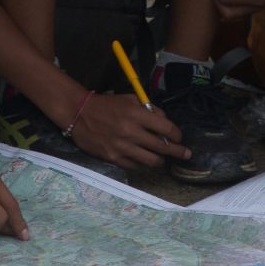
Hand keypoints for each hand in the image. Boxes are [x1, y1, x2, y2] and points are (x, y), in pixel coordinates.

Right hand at [69, 94, 187, 169]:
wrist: (79, 113)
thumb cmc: (107, 105)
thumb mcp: (130, 99)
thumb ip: (149, 109)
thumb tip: (165, 121)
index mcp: (136, 114)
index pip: (166, 128)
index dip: (177, 135)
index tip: (180, 138)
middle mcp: (131, 132)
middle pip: (162, 147)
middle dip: (178, 152)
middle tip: (186, 154)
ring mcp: (122, 147)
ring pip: (151, 161)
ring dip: (161, 161)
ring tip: (163, 160)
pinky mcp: (113, 158)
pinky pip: (136, 166)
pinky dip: (143, 164)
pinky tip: (145, 161)